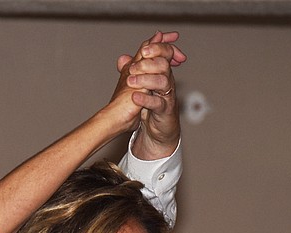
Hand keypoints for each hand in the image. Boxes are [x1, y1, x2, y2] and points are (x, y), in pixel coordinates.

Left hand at [118, 31, 185, 159]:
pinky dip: (146, 99)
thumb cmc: (152, 105)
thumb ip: (135, 71)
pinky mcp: (164, 111)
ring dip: (146, 79)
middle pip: (164, 64)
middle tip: (134, 66)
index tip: (145, 48)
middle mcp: (166, 81)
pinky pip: (158, 103)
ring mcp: (166, 96)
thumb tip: (124, 58)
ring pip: (163, 81)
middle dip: (149, 62)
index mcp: (161, 73)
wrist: (158, 128)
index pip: (164, 53)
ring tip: (131, 81)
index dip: (158, 47)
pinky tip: (135, 97)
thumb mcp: (142, 86)